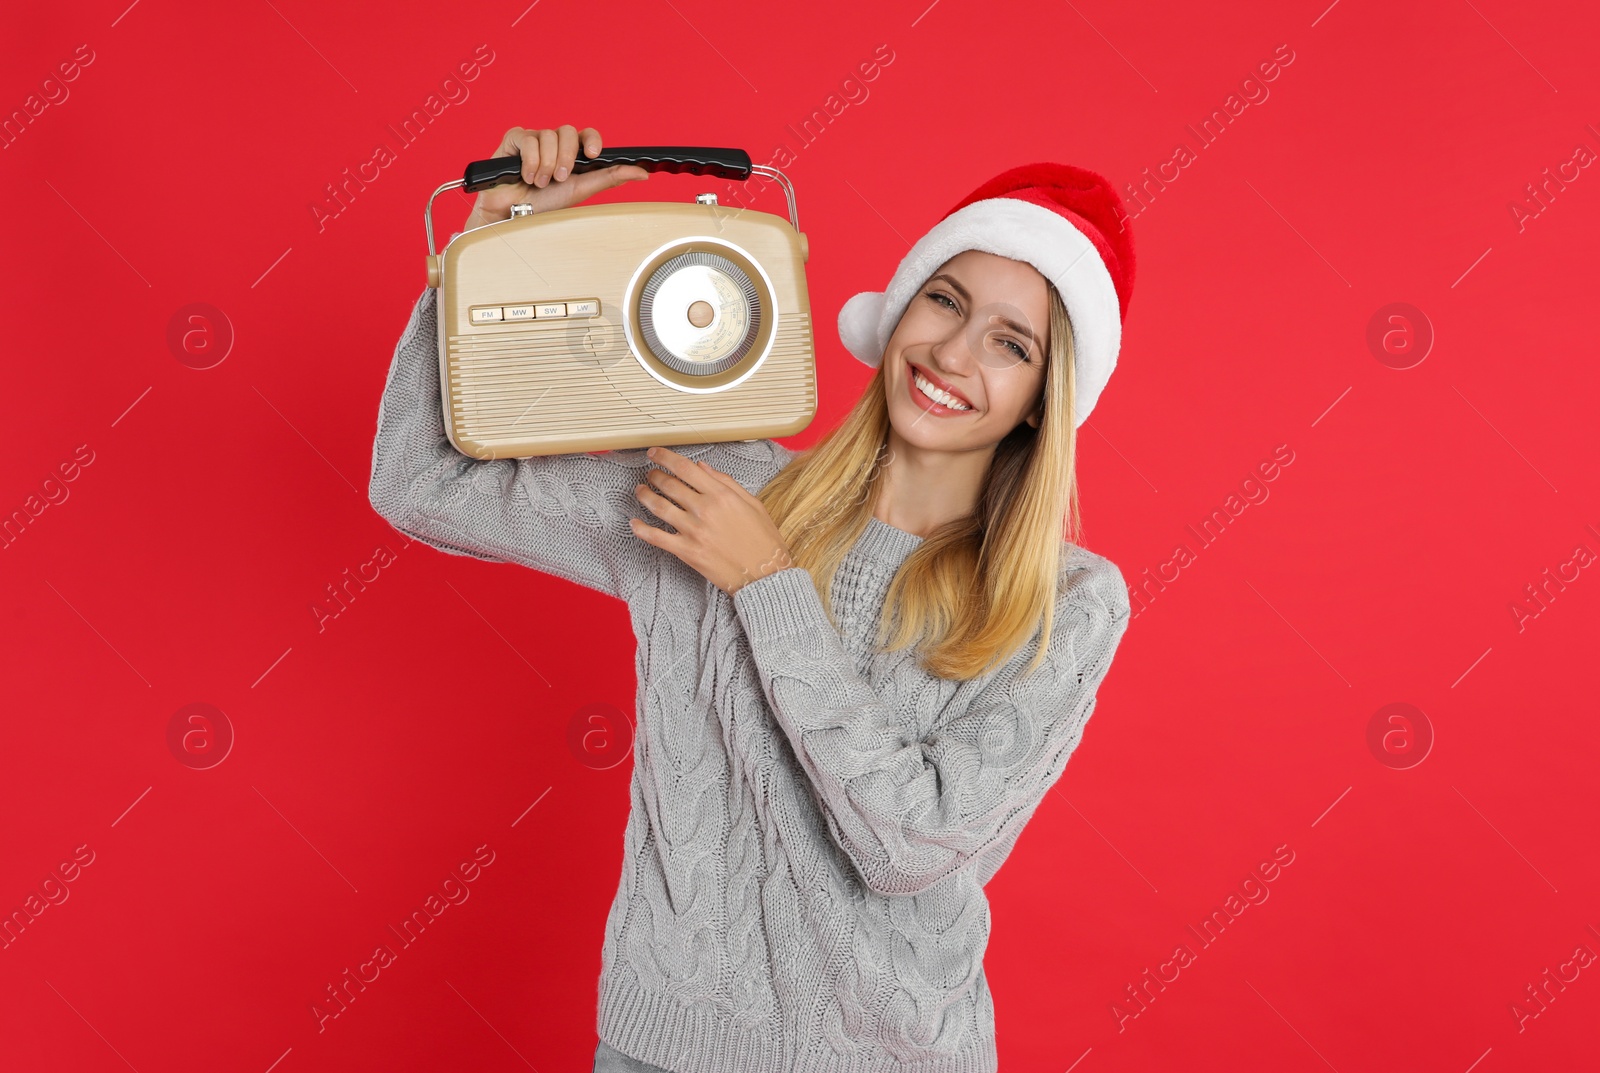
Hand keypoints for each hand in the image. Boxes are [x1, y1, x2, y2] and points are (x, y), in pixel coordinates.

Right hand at [462, 124, 648, 229]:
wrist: (513, 215)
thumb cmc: (545, 204)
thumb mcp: (582, 190)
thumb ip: (610, 177)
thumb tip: (642, 173)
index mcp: (572, 154)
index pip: (587, 134)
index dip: (591, 139)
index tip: (592, 154)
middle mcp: (554, 144)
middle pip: (567, 131)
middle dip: (565, 158)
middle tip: (559, 179)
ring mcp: (534, 140)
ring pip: (548, 135)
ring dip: (546, 165)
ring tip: (539, 183)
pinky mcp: (514, 140)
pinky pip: (527, 138)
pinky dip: (529, 161)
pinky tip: (525, 176)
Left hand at [628, 447, 795, 595]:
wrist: (765, 574)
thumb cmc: (763, 539)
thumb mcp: (752, 503)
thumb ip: (726, 482)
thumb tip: (702, 466)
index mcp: (721, 495)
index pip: (685, 468)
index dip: (665, 457)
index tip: (654, 452)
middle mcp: (704, 509)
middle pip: (669, 484)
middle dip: (655, 475)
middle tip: (650, 473)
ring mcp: (693, 531)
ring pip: (658, 507)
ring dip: (645, 495)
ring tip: (641, 490)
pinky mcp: (687, 552)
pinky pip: (656, 537)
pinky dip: (641, 528)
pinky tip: (634, 522)